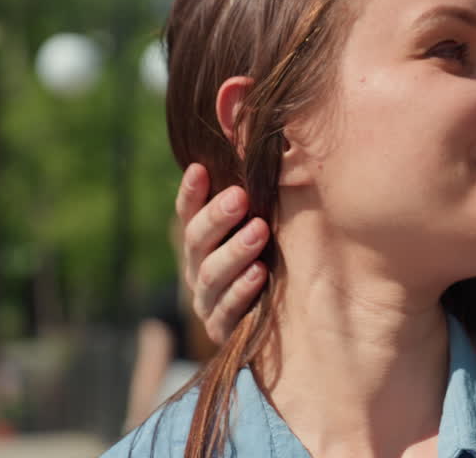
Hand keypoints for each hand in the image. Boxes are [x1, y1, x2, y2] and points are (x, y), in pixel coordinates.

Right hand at [177, 163, 268, 342]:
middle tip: (240, 197)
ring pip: (212, 275)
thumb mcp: (263, 225)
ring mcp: (208, 301)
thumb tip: (254, 145)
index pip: (189, 213)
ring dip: (234, 251)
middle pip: (197, 241)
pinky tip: (260, 273)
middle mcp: (199, 269)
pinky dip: (242, 291)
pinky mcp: (223, 330)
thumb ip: (255, 198)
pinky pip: (227, 311)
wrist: (286, 324)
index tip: (200, 168)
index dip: (191, 192)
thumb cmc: (277, 258)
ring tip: (259, 231)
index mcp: (202, 242)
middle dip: (217, 218)